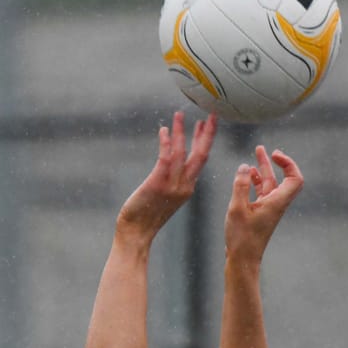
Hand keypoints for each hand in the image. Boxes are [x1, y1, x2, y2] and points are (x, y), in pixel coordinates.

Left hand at [117, 111, 215, 242]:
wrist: (136, 233)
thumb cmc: (146, 216)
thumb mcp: (166, 198)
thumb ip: (173, 182)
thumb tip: (172, 164)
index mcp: (188, 188)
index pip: (202, 160)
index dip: (205, 140)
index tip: (207, 124)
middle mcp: (184, 186)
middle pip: (201, 154)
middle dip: (207, 133)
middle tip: (211, 114)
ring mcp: (172, 185)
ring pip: (183, 153)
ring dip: (181, 132)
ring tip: (179, 115)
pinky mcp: (157, 184)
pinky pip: (166, 158)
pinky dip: (166, 143)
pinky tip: (164, 130)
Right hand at [224, 145, 303, 264]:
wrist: (243, 260)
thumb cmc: (242, 237)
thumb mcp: (237, 208)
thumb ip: (240, 185)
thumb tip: (243, 166)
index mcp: (277, 202)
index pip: (295, 178)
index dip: (288, 163)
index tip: (274, 154)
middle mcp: (276, 204)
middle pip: (281, 178)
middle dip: (272, 162)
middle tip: (260, 149)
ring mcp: (268, 209)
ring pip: (269, 185)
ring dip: (262, 170)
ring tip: (253, 156)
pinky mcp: (260, 214)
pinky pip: (261, 193)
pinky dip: (255, 182)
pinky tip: (245, 176)